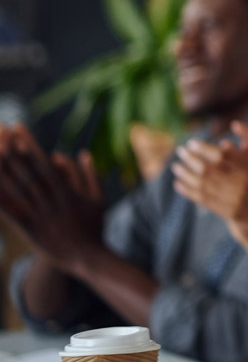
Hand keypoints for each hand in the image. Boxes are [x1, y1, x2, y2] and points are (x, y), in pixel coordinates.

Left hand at [0, 124, 106, 272]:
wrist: (90, 257)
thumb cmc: (94, 227)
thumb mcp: (99, 198)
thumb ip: (90, 174)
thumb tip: (82, 153)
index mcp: (66, 190)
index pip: (43, 161)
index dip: (28, 144)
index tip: (17, 127)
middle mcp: (51, 199)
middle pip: (26, 171)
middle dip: (10, 150)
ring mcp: (40, 215)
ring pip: (16, 189)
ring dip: (1, 171)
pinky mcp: (31, 231)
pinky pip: (11, 214)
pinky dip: (0, 202)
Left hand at [173, 122, 247, 241]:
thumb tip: (234, 124)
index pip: (220, 154)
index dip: (202, 148)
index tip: (191, 143)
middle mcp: (241, 183)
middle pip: (207, 169)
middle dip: (189, 159)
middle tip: (180, 151)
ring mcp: (234, 199)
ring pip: (202, 185)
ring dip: (185, 175)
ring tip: (176, 167)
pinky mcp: (229, 213)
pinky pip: (203, 200)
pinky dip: (188, 192)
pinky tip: (179, 184)